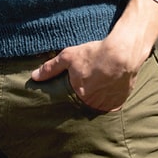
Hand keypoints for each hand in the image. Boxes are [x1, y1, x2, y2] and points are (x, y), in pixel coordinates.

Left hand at [31, 0, 157, 111]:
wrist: (123, 52)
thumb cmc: (95, 53)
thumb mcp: (69, 56)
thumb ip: (50, 68)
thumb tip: (34, 76)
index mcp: (80, 94)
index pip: (70, 100)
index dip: (73, 92)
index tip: (76, 86)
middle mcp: (94, 103)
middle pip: (85, 103)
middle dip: (85, 95)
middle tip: (89, 83)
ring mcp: (108, 104)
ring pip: (98, 105)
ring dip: (97, 98)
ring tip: (98, 84)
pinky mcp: (120, 101)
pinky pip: (112, 104)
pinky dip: (109, 97)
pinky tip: (108, 86)